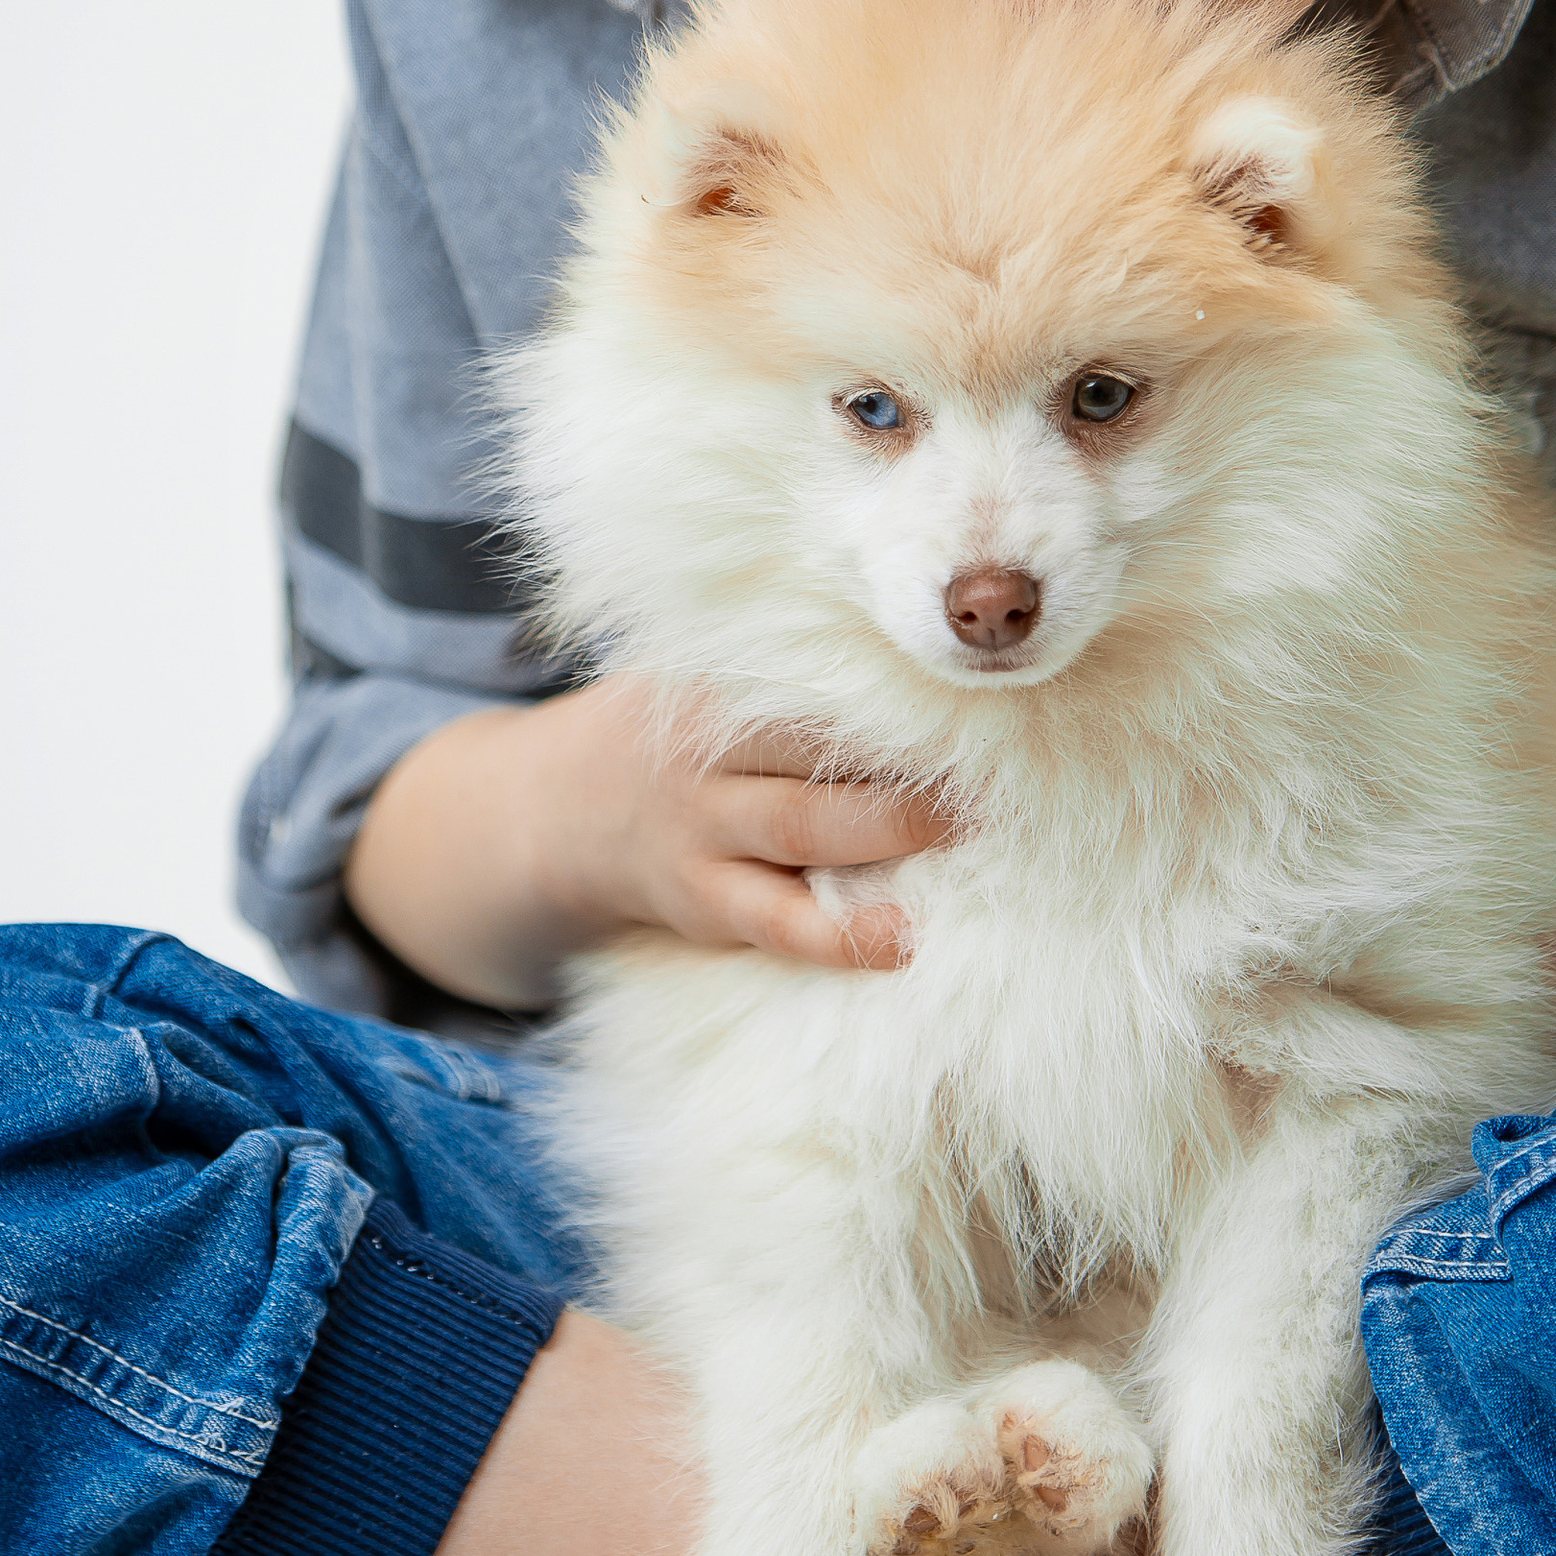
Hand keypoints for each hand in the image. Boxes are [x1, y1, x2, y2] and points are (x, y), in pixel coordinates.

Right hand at [345, 673, 952, 1007]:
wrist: (558, 808)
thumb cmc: (671, 730)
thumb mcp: (698, 672)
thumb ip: (781, 650)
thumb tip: (907, 614)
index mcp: (718, 683)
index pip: (814, 672)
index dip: (895, 676)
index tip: (973, 674)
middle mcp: (710, 750)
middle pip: (817, 742)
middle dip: (907, 749)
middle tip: (997, 755)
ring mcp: (703, 828)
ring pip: (804, 830)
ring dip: (890, 834)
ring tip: (967, 834)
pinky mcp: (705, 900)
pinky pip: (777, 922)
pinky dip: (839, 936)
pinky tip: (899, 942)